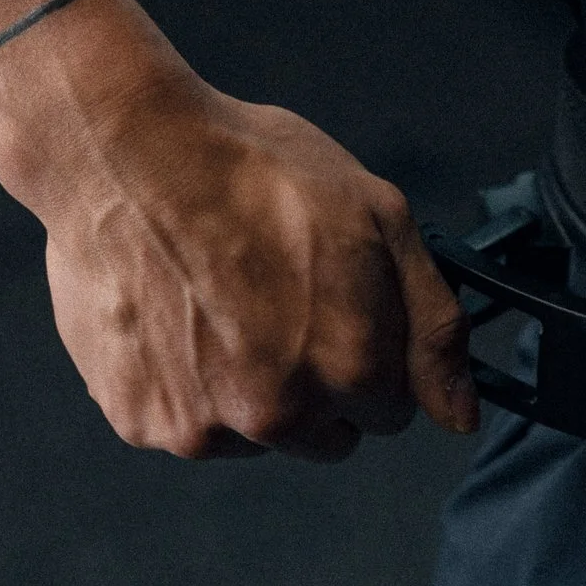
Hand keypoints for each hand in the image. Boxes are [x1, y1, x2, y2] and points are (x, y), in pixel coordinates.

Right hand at [24, 73, 475, 461]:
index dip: (370, 355)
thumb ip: (434, 326)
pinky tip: (173, 314)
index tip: (336, 308)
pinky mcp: (141, 420)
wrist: (123, 151)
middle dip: (314, 382)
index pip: (390, 411)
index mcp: (352, 369)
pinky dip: (183, 383)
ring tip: (217, 300)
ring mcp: (204, 425)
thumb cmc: (253, 171)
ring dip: (246, 388)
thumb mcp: (381, 219)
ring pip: (254, 433)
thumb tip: (462, 413)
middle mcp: (280, 414)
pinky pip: (185, 421)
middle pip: (325, 434)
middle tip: (275, 299)